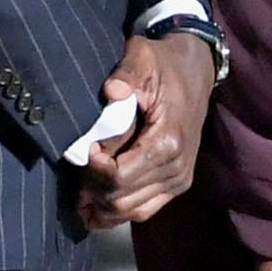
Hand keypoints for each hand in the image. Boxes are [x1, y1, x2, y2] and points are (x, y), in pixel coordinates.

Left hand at [79, 31, 216, 226]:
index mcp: (168, 141)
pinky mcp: (178, 183)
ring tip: (80, 200)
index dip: (95, 170)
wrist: (197, 70)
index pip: (120, 176)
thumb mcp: (143, 58)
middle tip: (74, 178)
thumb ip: (127, 74)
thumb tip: (111, 91)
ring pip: (133, 211)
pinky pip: (146, 209)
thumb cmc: (165, 64)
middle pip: (123, 199)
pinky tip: (97, 207)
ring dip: (104, 209)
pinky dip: (119, 212)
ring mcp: (180, 179)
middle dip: (94, 192)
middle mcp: (177, 167)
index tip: (85, 149)